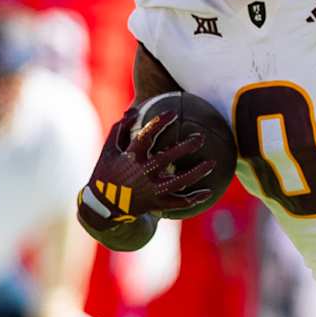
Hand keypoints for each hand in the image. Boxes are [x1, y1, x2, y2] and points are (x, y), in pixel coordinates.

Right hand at [81, 107, 217, 220]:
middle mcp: (142, 172)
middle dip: (186, 146)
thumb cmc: (107, 172)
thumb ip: (120, 129)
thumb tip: (132, 110)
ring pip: (179, 181)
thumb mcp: (108, 150)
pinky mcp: (156, 204)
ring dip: (197, 172)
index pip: (146, 135)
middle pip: (168, 157)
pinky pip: (179, 202)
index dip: (159, 122)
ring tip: (212, 163)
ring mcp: (150, 190)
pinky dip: (194, 198)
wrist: (103, 206)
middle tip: (200, 137)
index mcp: (130, 157)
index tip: (173, 113)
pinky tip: (209, 192)